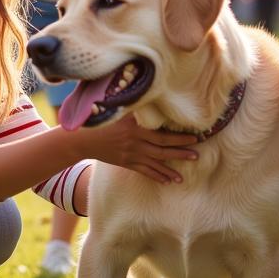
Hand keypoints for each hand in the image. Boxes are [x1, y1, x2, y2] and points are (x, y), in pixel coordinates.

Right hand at [78, 114, 197, 183]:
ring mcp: (130, 155)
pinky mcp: (126, 163)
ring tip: (183, 177)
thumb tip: (155, 97)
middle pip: (162, 150)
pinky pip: (144, 171)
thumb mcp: (119, 110)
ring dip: (170, 170)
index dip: (180, 138)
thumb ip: (136, 107)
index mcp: (135, 128)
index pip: (162, 135)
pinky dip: (156, 176)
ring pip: (154, 164)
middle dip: (180, 153)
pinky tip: (167, 180)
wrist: (82, 139)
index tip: (195, 137)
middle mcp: (135, 143)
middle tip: (196, 156)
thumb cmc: (101, 119)